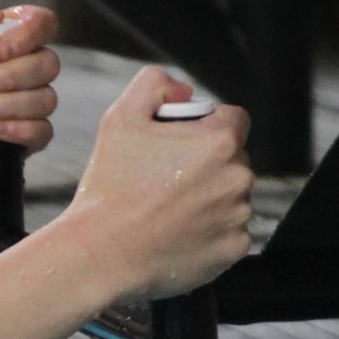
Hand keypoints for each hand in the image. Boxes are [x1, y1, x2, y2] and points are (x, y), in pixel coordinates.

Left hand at [0, 0, 60, 193]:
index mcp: (2, 39)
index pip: (44, 23)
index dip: (31, 34)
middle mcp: (18, 70)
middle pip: (49, 63)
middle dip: (10, 75)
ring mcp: (22, 106)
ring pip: (47, 99)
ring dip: (7, 104)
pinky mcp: (21, 140)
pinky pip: (44, 131)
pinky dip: (19, 129)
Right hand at [63, 67, 253, 300]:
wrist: (99, 254)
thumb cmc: (108, 188)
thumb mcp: (118, 117)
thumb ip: (154, 84)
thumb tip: (183, 91)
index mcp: (220, 141)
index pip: (233, 120)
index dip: (204, 130)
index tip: (177, 147)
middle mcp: (239, 176)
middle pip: (233, 160)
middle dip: (205, 166)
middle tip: (162, 182)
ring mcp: (238, 215)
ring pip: (230, 197)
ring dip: (206, 200)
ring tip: (164, 211)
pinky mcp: (233, 248)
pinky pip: (229, 233)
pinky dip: (207, 233)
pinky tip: (173, 234)